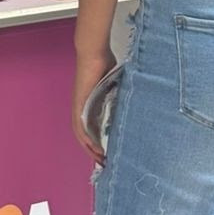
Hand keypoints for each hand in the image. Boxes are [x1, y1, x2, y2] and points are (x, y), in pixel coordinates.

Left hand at [71, 46, 115, 164]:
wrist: (94, 52)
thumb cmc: (104, 62)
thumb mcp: (114, 82)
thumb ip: (120, 92)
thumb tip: (134, 99)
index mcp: (91, 102)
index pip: (92, 126)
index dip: (98, 140)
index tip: (109, 151)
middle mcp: (82, 107)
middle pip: (85, 135)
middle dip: (94, 150)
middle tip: (106, 162)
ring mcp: (79, 106)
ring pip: (81, 134)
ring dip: (90, 149)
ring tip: (101, 159)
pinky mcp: (79, 105)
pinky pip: (79, 126)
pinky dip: (86, 139)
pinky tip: (93, 148)